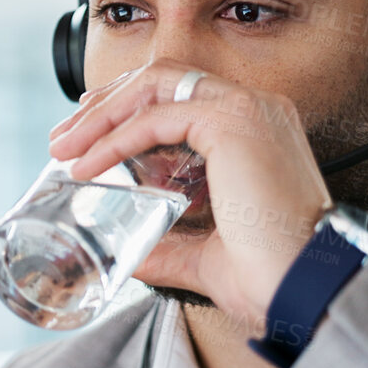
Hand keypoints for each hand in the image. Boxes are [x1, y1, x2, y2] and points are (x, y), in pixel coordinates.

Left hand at [47, 60, 331, 329]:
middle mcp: (256, 108)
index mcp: (256, 128)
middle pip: (161, 78)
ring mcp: (247, 109)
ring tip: (64, 146)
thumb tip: (131, 254)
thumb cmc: (271, 276)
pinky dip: (114, 138)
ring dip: (101, 114)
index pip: (179, 92)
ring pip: (154, 85)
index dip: (127, 105)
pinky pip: (155, 117)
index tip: (88, 130)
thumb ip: (169, 246)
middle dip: (104, 104)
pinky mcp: (233, 124)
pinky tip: (88, 165)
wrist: (304, 289)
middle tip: (64, 137)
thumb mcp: (205, 254)